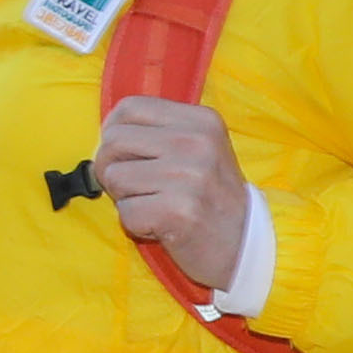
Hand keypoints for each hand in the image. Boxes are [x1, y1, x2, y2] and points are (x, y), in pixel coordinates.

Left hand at [92, 95, 250, 278]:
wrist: (247, 245)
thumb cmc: (212, 198)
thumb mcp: (199, 150)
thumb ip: (158, 135)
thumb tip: (105, 136)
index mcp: (200, 120)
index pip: (129, 108)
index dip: (113, 132)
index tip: (124, 155)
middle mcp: (196, 142)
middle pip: (113, 140)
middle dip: (112, 168)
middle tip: (135, 188)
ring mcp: (189, 176)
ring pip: (115, 176)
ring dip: (126, 199)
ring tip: (156, 206)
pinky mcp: (179, 212)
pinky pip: (126, 213)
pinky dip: (137, 225)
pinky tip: (163, 226)